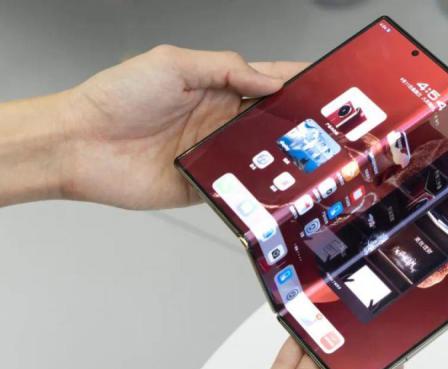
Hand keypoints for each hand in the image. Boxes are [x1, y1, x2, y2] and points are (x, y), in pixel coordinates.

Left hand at [58, 46, 306, 208]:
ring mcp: (214, 153)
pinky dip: (259, 188)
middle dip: (300, 121)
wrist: (80, 144)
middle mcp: (219, 120)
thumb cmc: (116, 98)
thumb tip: (268, 80)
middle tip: (330, 126)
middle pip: (271, 120)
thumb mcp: (172, 64)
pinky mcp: (205, 184)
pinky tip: (279, 187)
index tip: (325, 83)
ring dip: (285, 156)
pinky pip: (240, 187)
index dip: (296, 80)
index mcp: (215, 86)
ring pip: (262, 155)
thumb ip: (224, 68)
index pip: (266, 80)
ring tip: (316, 156)